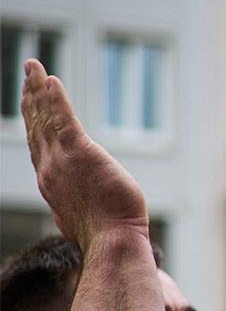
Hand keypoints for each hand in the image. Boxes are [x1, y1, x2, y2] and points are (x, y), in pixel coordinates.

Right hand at [20, 60, 147, 250]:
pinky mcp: (80, 154)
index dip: (32, 119)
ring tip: (34, 67)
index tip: (30, 100)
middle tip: (28, 72)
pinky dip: (55, 99)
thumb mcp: (82, 213)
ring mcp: (61, 161)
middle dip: (30, 97)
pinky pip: (63, 119)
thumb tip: (84, 199)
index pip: (37, 142)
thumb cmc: (106, 234)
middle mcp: (49, 168)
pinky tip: (51, 80)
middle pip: (35, 125)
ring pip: (45, 118)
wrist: (112, 242)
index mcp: (50, 180)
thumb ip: (77, 198)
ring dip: (38, 90)